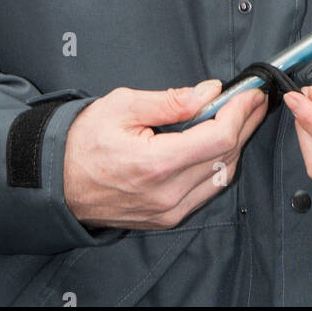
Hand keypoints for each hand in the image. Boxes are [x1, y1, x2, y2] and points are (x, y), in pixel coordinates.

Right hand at [63, 79, 267, 229]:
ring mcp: (168, 211)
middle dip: (244, 124)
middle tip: (252, 100)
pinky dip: (219, 165)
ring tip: (240, 117)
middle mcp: (167, 194)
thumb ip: (171, 100)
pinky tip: (220, 143)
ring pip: (222, 177)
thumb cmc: (84, 141)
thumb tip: (209, 92)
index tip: (249, 92)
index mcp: (155, 164)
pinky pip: (207, 191)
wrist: (58, 181)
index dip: (239, 112)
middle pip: (227, 157)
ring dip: (236, 145)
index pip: (219, 138)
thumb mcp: (123, 105)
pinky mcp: (167, 218)